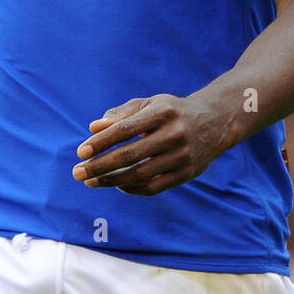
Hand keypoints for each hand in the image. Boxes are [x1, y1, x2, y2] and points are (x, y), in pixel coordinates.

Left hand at [71, 92, 227, 195]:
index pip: (125, 130)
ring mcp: (182, 156)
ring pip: (140, 175)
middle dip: (100, 166)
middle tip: (77, 172)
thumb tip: (93, 128)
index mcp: (163, 112)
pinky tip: (116, 185)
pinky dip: (131, 188)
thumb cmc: (172, 111)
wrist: (215, 122)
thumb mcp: (150, 104)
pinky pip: (153, 187)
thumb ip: (121, 114)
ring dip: (111, 181)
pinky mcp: (187, 174)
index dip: (101, 143)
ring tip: (91, 181)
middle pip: (130, 155)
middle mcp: (174, 134)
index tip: (80, 152)